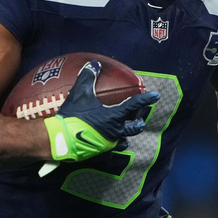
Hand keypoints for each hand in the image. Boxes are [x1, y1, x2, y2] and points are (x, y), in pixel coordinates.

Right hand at [42, 60, 159, 163]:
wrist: (61, 140)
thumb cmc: (73, 116)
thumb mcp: (80, 93)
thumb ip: (87, 77)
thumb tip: (94, 64)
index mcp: (114, 117)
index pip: (134, 105)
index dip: (146, 100)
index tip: (156, 96)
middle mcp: (115, 131)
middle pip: (134, 127)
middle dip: (139, 122)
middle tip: (140, 118)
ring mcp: (109, 144)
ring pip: (124, 141)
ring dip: (126, 136)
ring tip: (125, 132)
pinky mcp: (100, 153)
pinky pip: (111, 151)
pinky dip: (113, 147)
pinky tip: (109, 144)